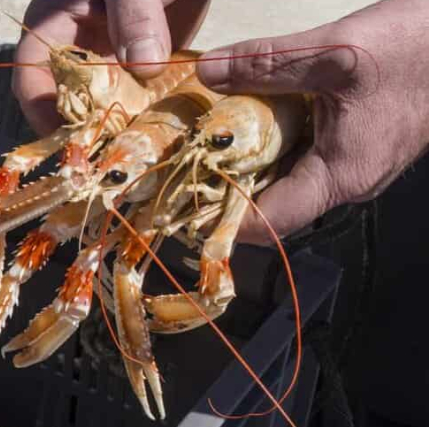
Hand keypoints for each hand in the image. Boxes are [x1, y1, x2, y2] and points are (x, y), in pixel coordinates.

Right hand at [13, 0, 211, 132]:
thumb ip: (134, 16)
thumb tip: (145, 66)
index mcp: (53, 25)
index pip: (31, 79)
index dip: (44, 112)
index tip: (71, 138)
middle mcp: (75, 49)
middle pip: (66, 101)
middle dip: (84, 129)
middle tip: (108, 154)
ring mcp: (107, 58)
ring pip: (102, 105)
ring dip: (119, 126)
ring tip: (137, 148)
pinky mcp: (139, 62)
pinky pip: (137, 95)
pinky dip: (148, 112)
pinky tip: (164, 128)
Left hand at [196, 0, 428, 242]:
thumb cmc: (416, 47)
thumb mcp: (335, 51)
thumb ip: (268, 64)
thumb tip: (207, 73)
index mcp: (341, 176)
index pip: (268, 223)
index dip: (221, 219)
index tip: (178, 203)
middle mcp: (346, 180)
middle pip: (270, 201)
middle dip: (224, 184)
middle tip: (180, 161)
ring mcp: (352, 161)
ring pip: (284, 174)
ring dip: (246, 158)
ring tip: (202, 137)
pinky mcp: (355, 140)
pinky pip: (302, 151)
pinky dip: (271, 138)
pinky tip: (246, 113)